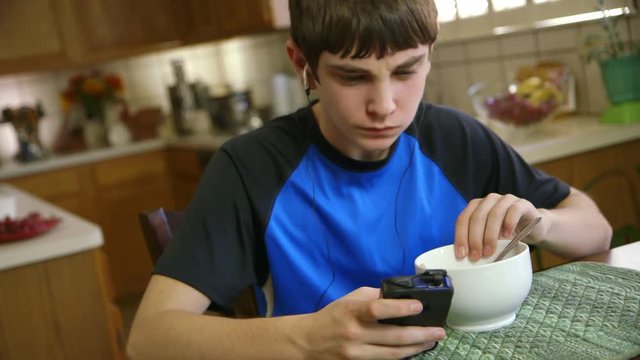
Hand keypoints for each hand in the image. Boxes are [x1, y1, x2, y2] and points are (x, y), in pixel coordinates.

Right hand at [298, 287, 445, 358]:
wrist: (308, 342)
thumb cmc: (332, 316)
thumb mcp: (349, 300)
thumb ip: (373, 297)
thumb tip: (399, 296)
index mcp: (351, 312)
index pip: (377, 309)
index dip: (400, 308)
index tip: (419, 306)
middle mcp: (354, 334)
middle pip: (393, 337)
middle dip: (421, 334)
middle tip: (439, 330)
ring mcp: (356, 354)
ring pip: (394, 354)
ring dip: (417, 347)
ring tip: (432, 340)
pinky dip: (402, 355)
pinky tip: (413, 349)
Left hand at [454, 193, 548, 260]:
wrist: (534, 227)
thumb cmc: (507, 234)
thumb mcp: (489, 237)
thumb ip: (478, 242)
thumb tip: (466, 258)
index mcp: (477, 206)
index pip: (463, 219)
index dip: (461, 236)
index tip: (461, 254)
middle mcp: (489, 200)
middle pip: (477, 217)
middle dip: (474, 238)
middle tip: (476, 256)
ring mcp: (506, 200)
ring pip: (494, 214)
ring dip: (490, 235)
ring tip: (489, 251)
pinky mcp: (522, 204)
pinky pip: (514, 211)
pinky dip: (509, 224)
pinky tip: (507, 236)